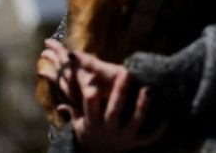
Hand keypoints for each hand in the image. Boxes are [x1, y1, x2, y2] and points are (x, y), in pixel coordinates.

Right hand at [39, 40, 166, 151]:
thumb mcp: (78, 123)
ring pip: (133, 122)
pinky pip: (148, 138)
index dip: (91, 96)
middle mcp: (107, 130)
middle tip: (127, 71)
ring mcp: (122, 138)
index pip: (89, 107)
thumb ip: (70, 104)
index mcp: (92, 122)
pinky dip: (157, 130)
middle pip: (113, 110)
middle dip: (120, 92)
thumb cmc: (89, 134)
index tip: (92, 81)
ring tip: (148, 90)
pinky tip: (168, 119)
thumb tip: (48, 79)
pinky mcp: (135, 144)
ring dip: (141, 107)